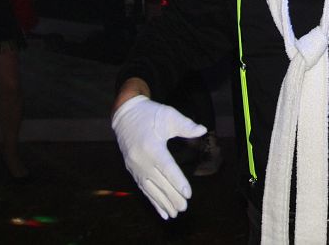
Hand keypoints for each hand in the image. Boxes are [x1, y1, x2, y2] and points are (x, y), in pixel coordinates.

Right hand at [111, 95, 206, 218]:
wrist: (125, 115)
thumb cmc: (150, 114)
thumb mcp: (168, 115)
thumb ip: (185, 124)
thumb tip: (202, 130)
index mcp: (151, 146)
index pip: (167, 168)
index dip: (177, 181)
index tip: (188, 193)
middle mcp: (141, 159)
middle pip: (159, 182)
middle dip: (172, 197)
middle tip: (184, 207)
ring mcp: (135, 167)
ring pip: (151, 189)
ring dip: (162, 202)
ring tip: (175, 213)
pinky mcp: (132, 170)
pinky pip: (144, 189)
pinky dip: (153, 201)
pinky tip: (162, 212)